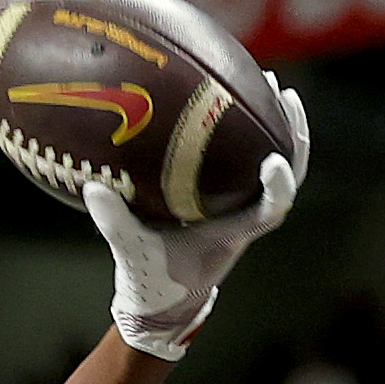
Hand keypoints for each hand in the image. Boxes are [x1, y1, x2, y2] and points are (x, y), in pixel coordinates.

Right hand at [86, 79, 307, 356]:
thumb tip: (92, 188)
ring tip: (273, 84)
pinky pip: (255, 160)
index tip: (275, 161)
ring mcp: (243, 206)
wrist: (163, 300)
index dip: (278, 186)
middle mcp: (247, 218)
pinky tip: (242, 100)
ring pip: (278, 163)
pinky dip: (257, 132)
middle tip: (284, 93)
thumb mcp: (132, 253)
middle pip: (289, 176)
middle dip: (292, 135)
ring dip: (281, 126)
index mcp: (233, 235)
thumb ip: (115, 223)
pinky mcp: (232, 197)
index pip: (271, 210)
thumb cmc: (152, 282)